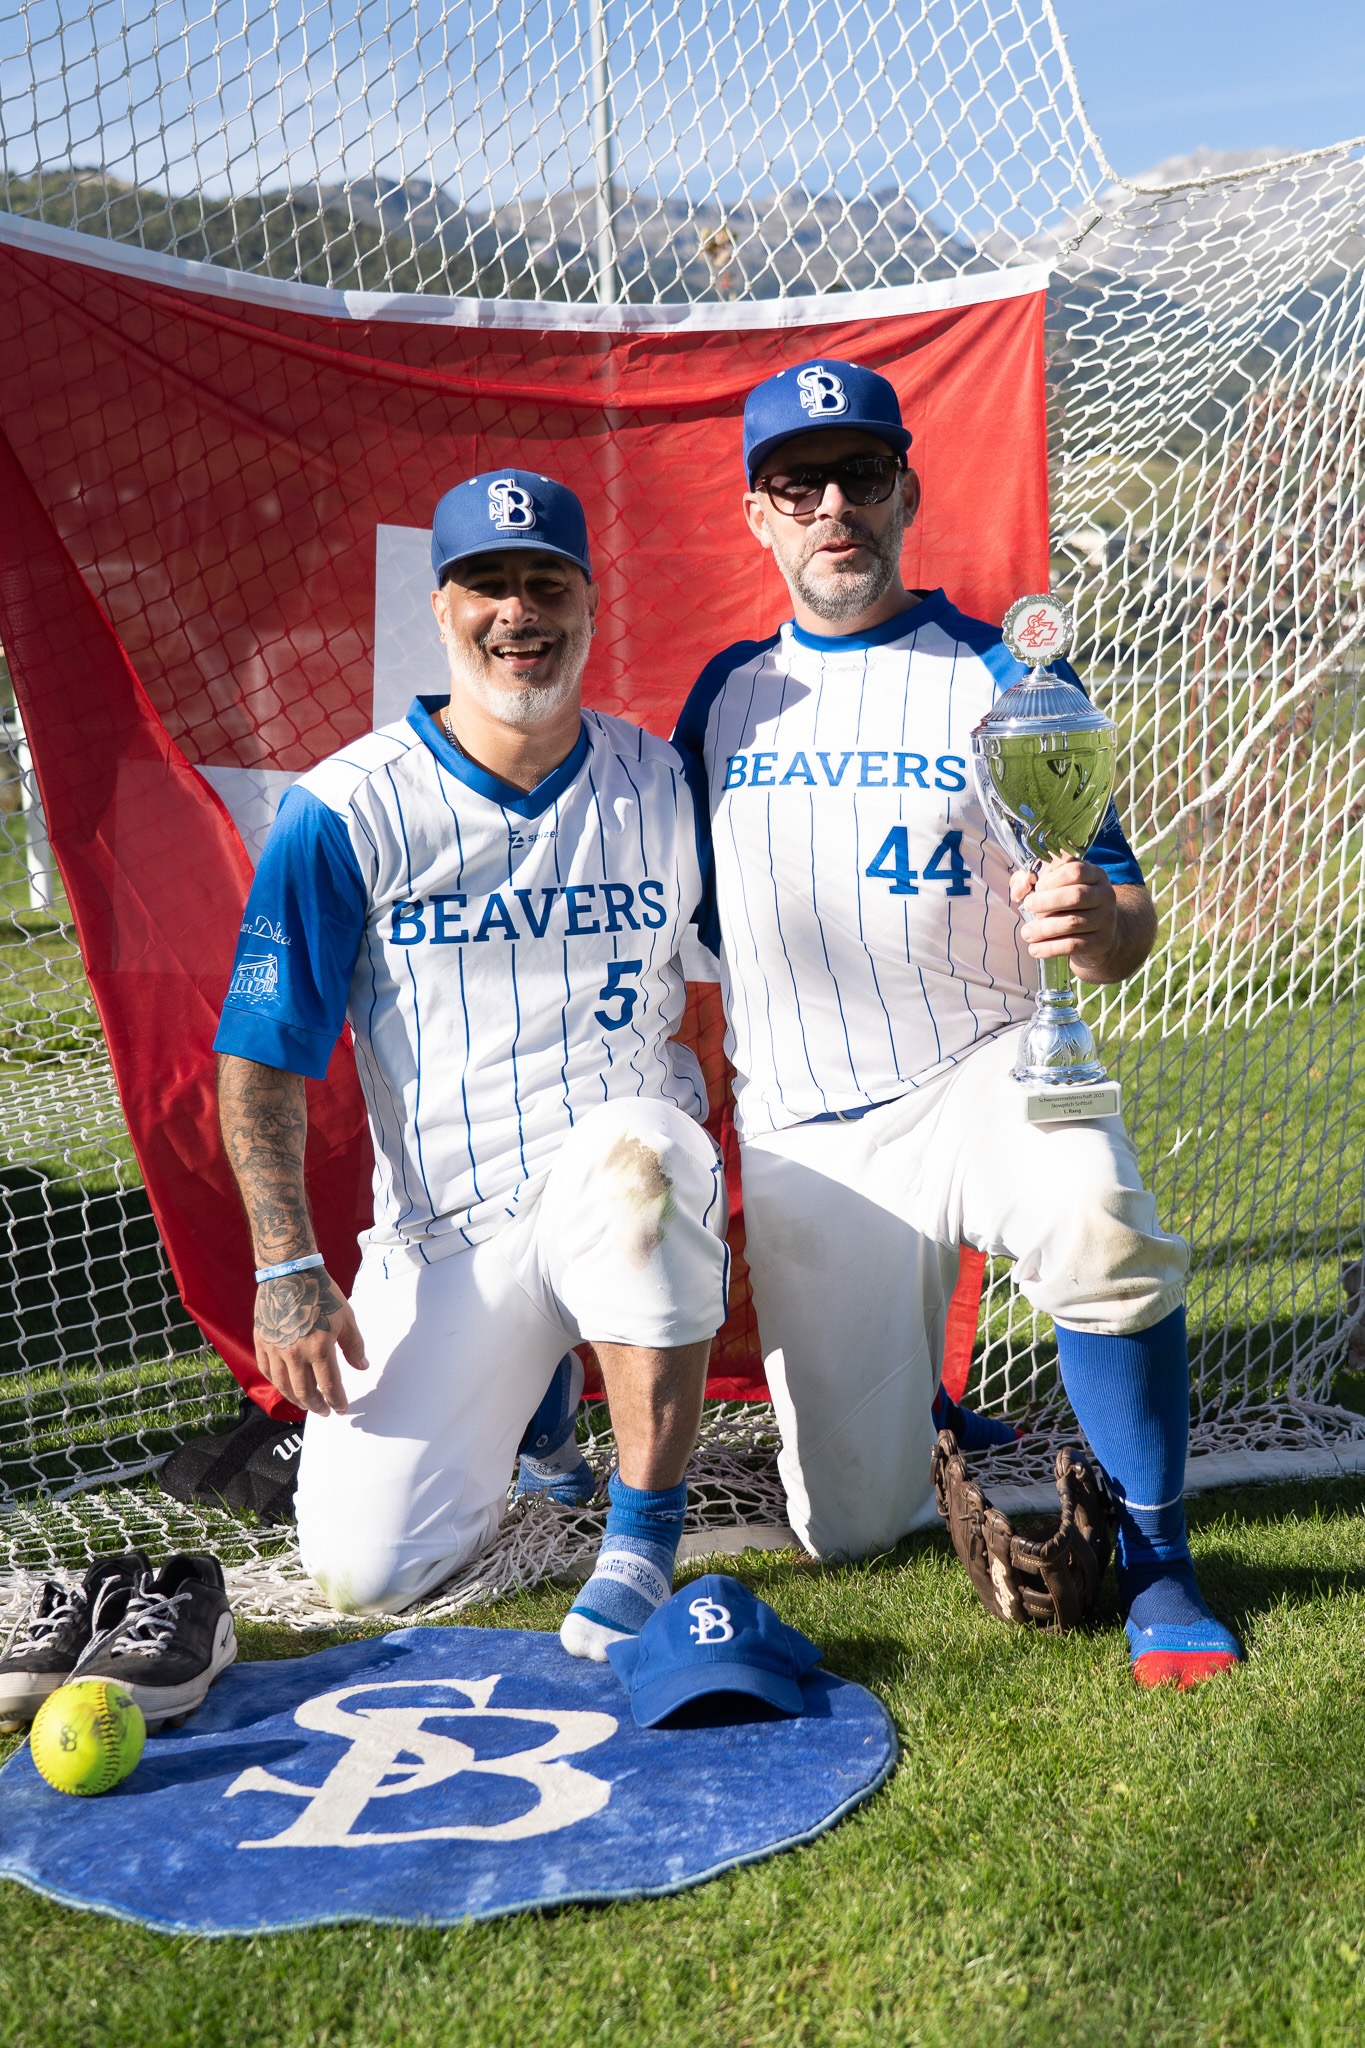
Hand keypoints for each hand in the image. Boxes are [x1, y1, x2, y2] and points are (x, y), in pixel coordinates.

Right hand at [253, 1266, 369, 1417]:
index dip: (337, 1402)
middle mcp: (295, 1354)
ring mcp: (275, 1350)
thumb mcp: (346, 1318)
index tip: (342, 1409)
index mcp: (319, 1348)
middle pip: (305, 1392)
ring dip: (296, 1400)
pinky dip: (277, 1384)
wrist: (289, 1273)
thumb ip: (354, 1346)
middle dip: (317, 1406)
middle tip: (324, 1412)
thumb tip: (362, 1367)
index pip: (330, 1386)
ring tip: (306, 1405)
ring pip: (284, 1387)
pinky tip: (285, 1387)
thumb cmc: (321, 1293)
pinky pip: (267, 1372)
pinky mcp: (261, 1343)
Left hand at [1010, 858, 1118, 977]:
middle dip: (1046, 902)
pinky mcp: (1101, 942)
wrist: (1096, 934)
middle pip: (1076, 896)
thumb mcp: (1050, 886)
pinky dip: (1050, 948)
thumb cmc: (1066, 904)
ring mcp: (1105, 919)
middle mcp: (1104, 894)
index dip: (1052, 879)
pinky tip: (1034, 949)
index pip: (1075, 871)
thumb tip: (1019, 891)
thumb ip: (1029, 881)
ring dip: (1044, 928)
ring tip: (1026, 933)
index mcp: (1094, 874)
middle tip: (1027, 906)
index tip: (1036, 887)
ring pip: (1072, 922)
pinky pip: (1073, 945)